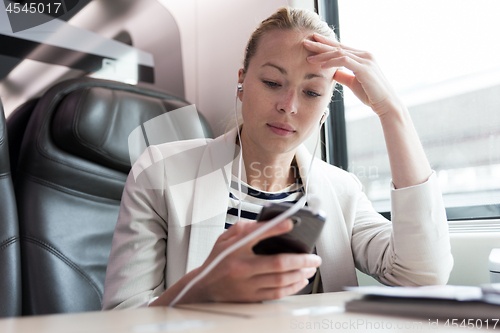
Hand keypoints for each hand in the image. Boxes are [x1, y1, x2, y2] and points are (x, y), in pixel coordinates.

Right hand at [189, 219, 321, 302]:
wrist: (203, 287)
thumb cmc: (217, 260)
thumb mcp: (224, 239)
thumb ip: (242, 228)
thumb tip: (265, 222)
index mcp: (234, 250)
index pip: (256, 235)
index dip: (275, 228)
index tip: (290, 222)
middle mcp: (241, 268)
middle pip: (277, 263)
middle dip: (301, 259)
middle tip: (314, 256)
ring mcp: (247, 285)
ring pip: (281, 280)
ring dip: (300, 273)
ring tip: (311, 267)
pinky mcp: (251, 297)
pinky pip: (277, 293)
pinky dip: (292, 287)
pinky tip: (301, 280)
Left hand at [304, 33, 400, 116]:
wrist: (385, 104)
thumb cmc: (370, 94)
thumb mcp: (353, 83)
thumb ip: (343, 75)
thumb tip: (332, 72)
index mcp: (362, 57)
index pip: (341, 47)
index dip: (326, 44)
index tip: (313, 43)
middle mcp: (364, 55)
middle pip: (338, 47)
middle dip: (321, 45)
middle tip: (305, 42)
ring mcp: (365, 60)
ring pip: (339, 52)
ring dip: (323, 54)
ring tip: (309, 57)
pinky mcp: (364, 68)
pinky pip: (344, 61)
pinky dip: (331, 62)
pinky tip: (321, 66)